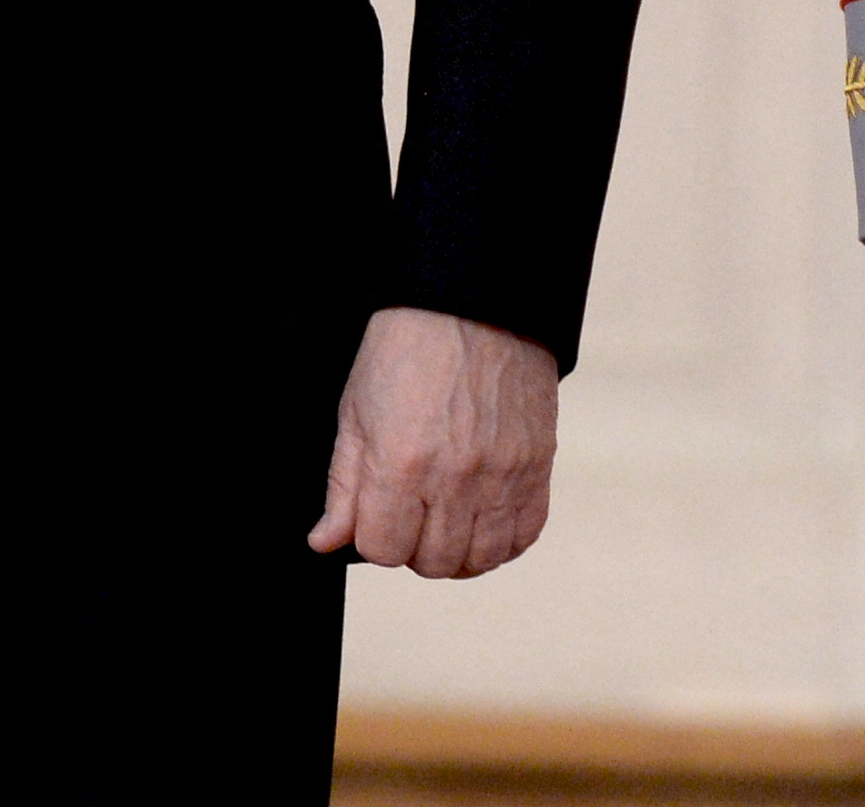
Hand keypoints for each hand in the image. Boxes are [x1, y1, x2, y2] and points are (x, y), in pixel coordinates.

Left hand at [307, 308, 558, 576]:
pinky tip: (485, 518)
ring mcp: (502, 473)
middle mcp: (454, 477)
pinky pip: (525, 533)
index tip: (380, 514)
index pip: (382, 551)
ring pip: (481, 558)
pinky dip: (504, 540)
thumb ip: (343, 485)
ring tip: (449, 522)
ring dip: (459, 552)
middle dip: (414, 548)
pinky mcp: (538, 463)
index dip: (375, 538)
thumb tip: (326, 541)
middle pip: (433, 562)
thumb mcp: (356, 412)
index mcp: (399, 464)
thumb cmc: (408, 348)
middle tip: (413, 514)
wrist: (475, 301)